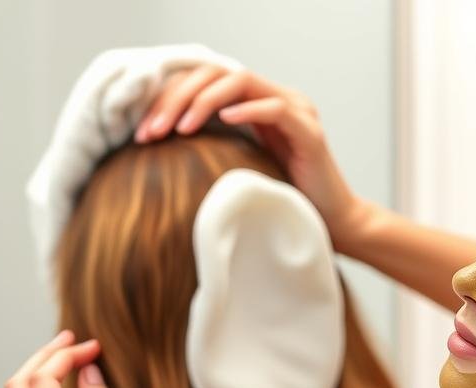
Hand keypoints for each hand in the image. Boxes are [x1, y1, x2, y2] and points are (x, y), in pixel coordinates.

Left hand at [134, 66, 370, 250]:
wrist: (333, 226)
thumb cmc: (286, 204)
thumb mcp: (240, 173)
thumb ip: (214, 151)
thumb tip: (161, 154)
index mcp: (257, 106)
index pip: (206, 81)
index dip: (170, 99)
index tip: (142, 132)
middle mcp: (278, 100)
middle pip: (218, 74)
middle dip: (178, 98)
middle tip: (152, 130)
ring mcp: (297, 112)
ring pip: (241, 82)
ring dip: (204, 101)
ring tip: (180, 127)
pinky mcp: (310, 133)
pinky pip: (276, 109)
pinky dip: (248, 111)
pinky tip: (223, 122)